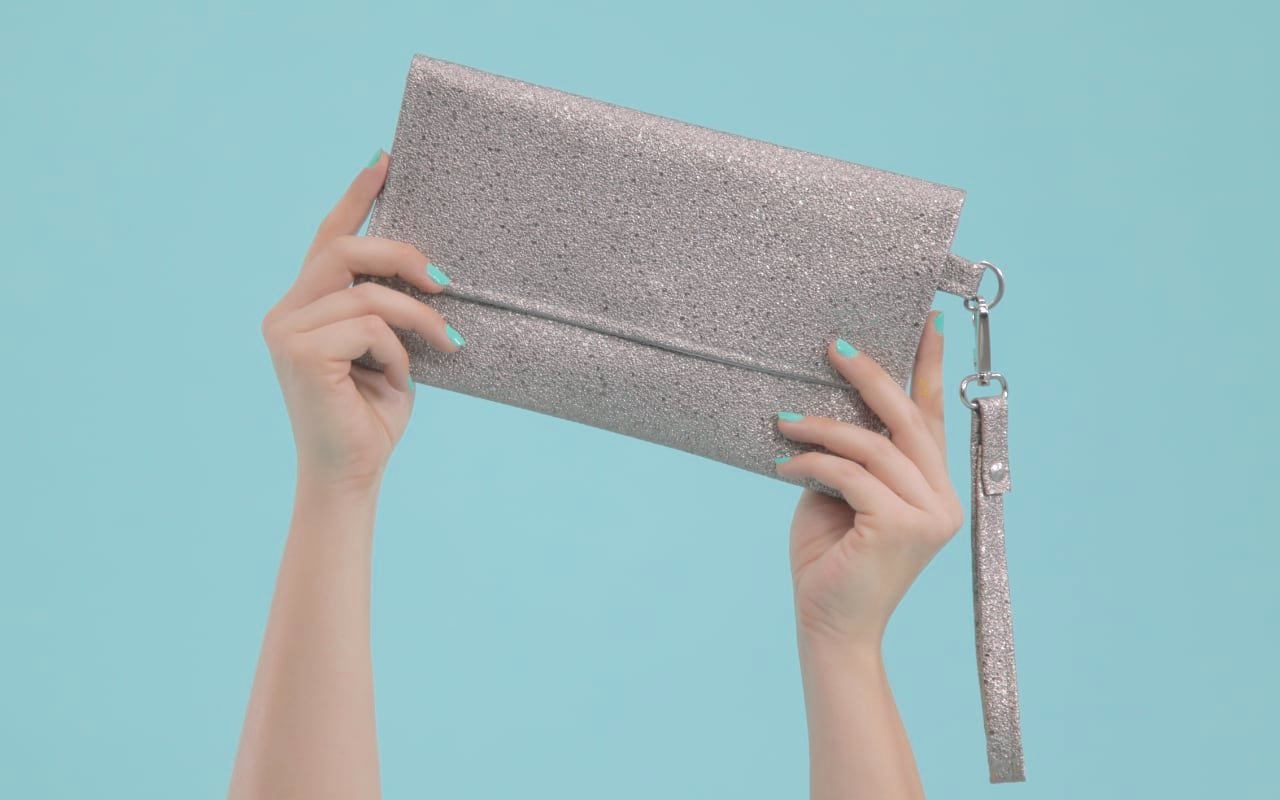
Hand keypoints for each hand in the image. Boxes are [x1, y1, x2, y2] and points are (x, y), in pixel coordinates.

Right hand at [259, 150, 462, 491]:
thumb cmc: (372, 416)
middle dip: (403, 256)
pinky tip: (397, 382)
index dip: (357, 196)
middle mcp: (285, 311)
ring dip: (417, 322)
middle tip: (446, 284)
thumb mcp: (387, 349)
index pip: (329, 237)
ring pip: (367, 293)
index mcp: (304, 306)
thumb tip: (428, 267)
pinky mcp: (298, 352)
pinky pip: (369, 327)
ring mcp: (286, 330)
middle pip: (345, 248)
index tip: (385, 159)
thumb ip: (387, 308)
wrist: (353, 474)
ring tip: (443, 348)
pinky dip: (397, 353)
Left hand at [776, 311, 964, 648]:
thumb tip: (833, 405)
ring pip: (876, 445)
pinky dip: (813, 463)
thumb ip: (853, 457)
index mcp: (934, 489)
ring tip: (784, 420)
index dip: (927, 369)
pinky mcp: (901, 527)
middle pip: (909, 419)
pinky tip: (784, 465)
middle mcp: (943, 499)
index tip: (926, 323)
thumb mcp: (842, 494)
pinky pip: (851, 474)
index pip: (932, 418)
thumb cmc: (831, 560)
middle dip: (871, 377)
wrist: (827, 625)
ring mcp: (929, 514)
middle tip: (835, 347)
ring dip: (824, 426)